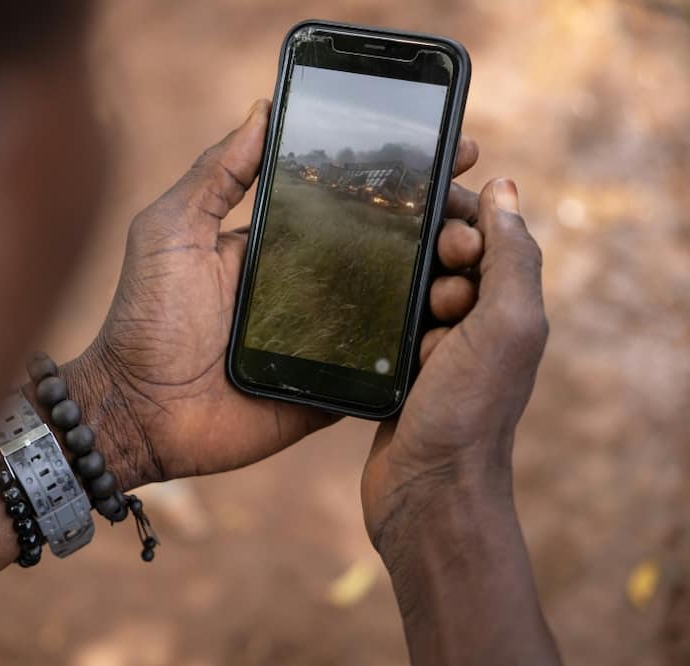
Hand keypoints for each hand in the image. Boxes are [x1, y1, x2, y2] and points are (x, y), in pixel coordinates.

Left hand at [65, 100, 482, 490]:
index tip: (448, 152)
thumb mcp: (172, 230)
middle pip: (386, 251)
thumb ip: (215, 175)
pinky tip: (462, 324)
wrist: (138, 409)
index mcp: (280, 245)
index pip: (351, 203)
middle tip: (476, 210)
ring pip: (398, 306)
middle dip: (437, 226)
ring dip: (441, 282)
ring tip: (477, 258)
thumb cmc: (147, 315)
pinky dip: (422, 349)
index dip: (396, 180)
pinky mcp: (332, 386)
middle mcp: (310, 286)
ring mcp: (326, 338)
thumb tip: (262, 110)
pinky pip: (385, 367)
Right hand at [361, 177, 548, 565]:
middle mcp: (476, 323)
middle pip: (444, 257)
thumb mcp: (506, 325)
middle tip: (431, 294)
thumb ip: (512, 256)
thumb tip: (504, 187)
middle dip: (430, 259)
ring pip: (407, 289)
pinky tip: (364, 328)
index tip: (444, 242)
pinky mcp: (396, 369)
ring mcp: (433, 347)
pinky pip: (383, 324)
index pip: (488, 234)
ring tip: (402, 326)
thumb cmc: (470, 411)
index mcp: (509, 306)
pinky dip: (376, 321)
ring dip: (399, 294)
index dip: (464, 223)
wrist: (427, 491)